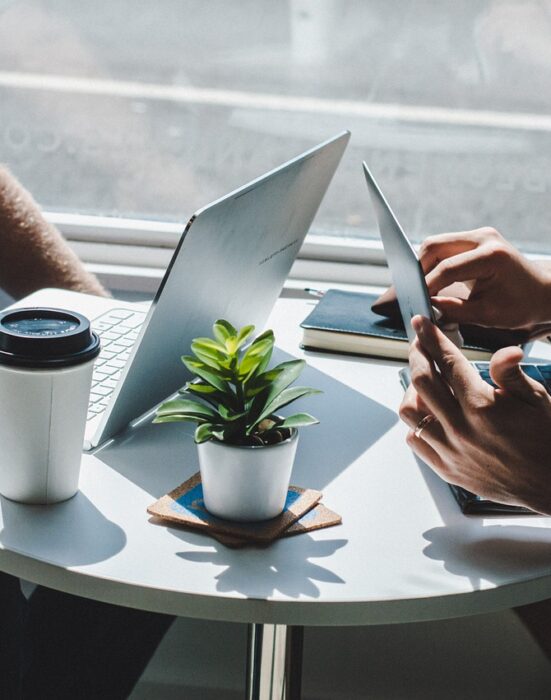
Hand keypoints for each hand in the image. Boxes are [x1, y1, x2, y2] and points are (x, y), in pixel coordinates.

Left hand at [399, 315, 550, 514]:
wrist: (550, 485)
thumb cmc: (546, 439)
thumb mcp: (536, 400)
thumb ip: (512, 374)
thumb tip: (506, 350)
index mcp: (483, 406)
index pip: (448, 362)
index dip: (431, 338)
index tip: (421, 324)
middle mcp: (461, 428)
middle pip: (421, 381)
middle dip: (417, 356)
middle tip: (419, 345)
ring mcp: (450, 451)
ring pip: (410, 412)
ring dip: (412, 391)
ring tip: (423, 381)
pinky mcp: (446, 469)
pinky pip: (415, 440)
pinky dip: (415, 423)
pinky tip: (428, 413)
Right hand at [420, 227, 550, 329]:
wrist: (542, 292)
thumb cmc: (522, 305)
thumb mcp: (488, 315)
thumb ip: (454, 310)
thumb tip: (427, 308)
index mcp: (491, 256)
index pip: (447, 268)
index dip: (427, 286)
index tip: (416, 302)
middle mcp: (484, 238)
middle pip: (434, 246)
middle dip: (419, 270)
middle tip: (414, 293)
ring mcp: (479, 235)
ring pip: (436, 244)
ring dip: (424, 265)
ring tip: (422, 288)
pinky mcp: (475, 239)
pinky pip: (445, 247)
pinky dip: (434, 263)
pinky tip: (432, 281)